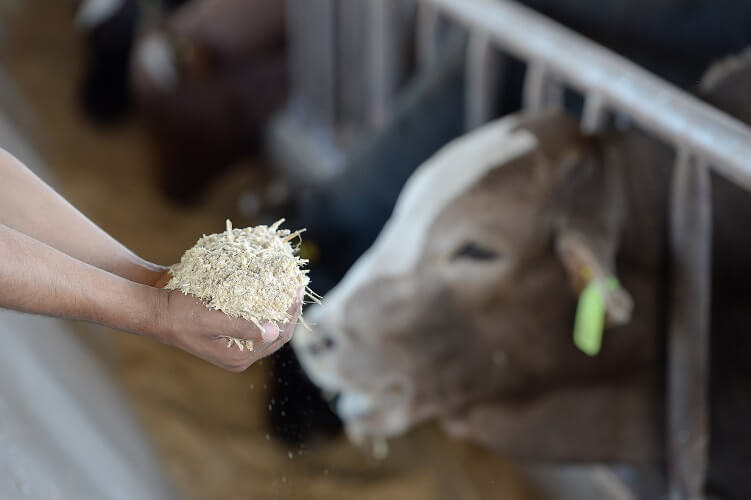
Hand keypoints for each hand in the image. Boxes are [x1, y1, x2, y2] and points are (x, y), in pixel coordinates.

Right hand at [152, 268, 301, 371]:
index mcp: (239, 357)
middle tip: (297, 284)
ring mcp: (235, 345)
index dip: (292, 311)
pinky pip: (256, 322)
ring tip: (288, 286)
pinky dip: (265, 307)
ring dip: (279, 307)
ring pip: (269, 327)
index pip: (279, 335)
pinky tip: (270, 291)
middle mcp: (240, 355)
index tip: (297, 287)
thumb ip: (243, 326)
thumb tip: (274, 330)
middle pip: (278, 333)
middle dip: (289, 309)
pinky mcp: (229, 333)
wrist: (155, 312)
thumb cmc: (180, 314)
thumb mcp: (211, 320)